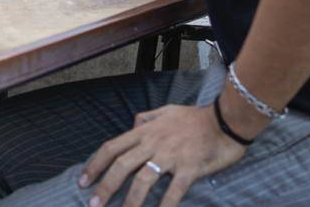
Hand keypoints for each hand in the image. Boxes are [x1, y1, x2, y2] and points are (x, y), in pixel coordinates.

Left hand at [79, 104, 246, 206]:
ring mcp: (171, 156)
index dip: (95, 164)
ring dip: (130, 200)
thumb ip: (145, 118)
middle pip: (122, 165)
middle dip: (105, 186)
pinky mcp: (190, 168)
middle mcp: (153, 143)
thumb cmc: (195, 117)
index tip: (83, 181)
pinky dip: (165, 205)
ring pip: (143, 179)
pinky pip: (174, 190)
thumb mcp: (165, 111)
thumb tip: (131, 126)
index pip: (112, 147)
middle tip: (93, 204)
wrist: (226, 119)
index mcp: (144, 131)